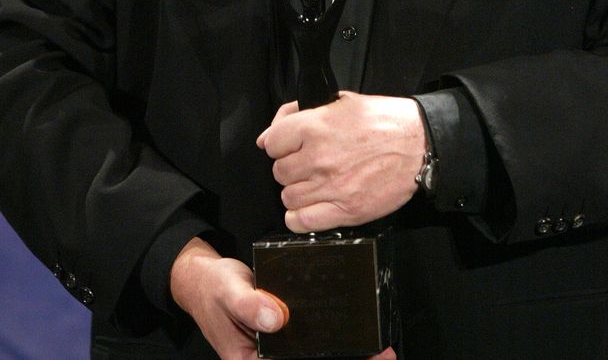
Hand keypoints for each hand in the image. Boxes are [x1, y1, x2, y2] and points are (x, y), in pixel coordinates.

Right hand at [170, 236, 396, 359]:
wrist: (202, 278)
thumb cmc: (211, 289)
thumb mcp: (229, 293)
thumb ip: (249, 306)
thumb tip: (276, 318)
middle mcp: (267, 358)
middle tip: (383, 355)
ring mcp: (278, 346)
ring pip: (314, 354)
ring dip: (346, 353)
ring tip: (380, 351)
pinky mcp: (284, 330)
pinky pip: (310, 339)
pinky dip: (331, 337)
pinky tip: (355, 335)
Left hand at [256, 91, 425, 232]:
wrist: (419, 143)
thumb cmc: (383, 120)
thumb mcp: (340, 101)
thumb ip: (299, 113)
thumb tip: (266, 135)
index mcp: (316, 127)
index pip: (271, 142)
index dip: (279, 143)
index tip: (289, 145)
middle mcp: (319, 158)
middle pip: (279, 172)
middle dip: (290, 166)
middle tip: (307, 162)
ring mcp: (332, 187)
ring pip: (288, 197)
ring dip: (297, 190)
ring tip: (315, 181)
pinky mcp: (346, 211)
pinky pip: (302, 222)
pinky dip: (300, 216)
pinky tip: (312, 204)